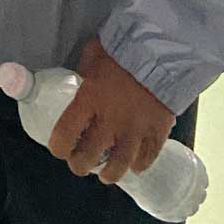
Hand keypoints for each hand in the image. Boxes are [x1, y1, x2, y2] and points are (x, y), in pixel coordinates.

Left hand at [48, 38, 173, 184]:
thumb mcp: (94, 54)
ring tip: (106, 175)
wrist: (164, 48)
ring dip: (110, 174)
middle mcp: (110, 120)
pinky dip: (140, 164)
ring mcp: (136, 129)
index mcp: (89, 99)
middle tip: (80, 164)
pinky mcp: (159, 131)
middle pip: (89, 156)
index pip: (64, 134)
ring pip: (119, 165)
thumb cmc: (124, 48)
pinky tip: (135, 165)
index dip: (58, 147)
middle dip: (80, 165)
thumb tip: (82, 80)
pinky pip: (148, 157)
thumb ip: (86, 72)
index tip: (60, 148)